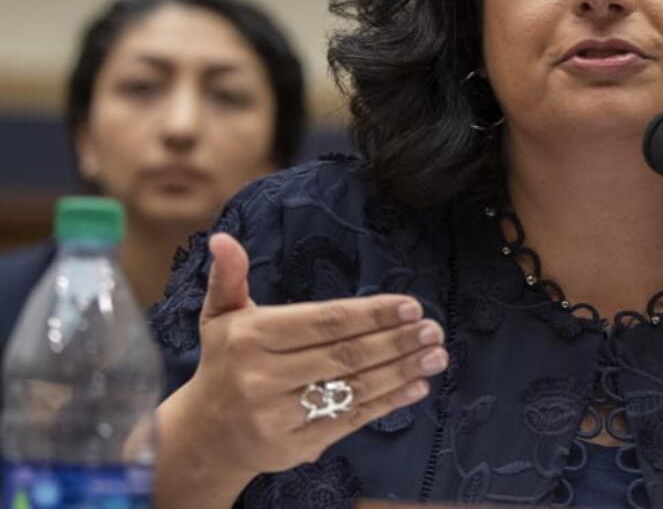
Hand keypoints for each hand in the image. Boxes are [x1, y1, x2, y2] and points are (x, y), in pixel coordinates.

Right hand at [165, 233, 446, 480]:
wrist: (205, 436)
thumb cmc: (225, 362)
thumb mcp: (220, 316)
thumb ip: (230, 277)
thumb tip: (223, 239)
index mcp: (249, 338)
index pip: (323, 322)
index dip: (371, 314)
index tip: (410, 306)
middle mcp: (261, 378)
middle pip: (344, 356)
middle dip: (395, 341)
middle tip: (433, 329)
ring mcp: (278, 416)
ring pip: (352, 389)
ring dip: (401, 371)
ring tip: (436, 355)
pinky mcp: (295, 446)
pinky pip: (350, 420)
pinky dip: (388, 403)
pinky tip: (417, 387)